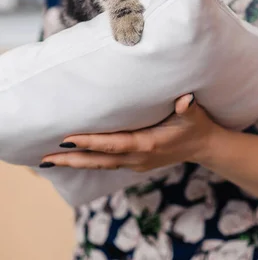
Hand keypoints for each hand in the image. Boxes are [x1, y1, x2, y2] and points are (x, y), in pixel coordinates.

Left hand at [39, 94, 221, 170]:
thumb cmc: (196, 125)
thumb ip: (188, 107)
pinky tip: (73, 158)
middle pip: (100, 160)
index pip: (114, 144)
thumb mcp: (194, 114)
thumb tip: (185, 101)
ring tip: (50, 161)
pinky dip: (88, 162)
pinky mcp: (135, 163)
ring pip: (100, 164)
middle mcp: (138, 157)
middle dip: (72, 158)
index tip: (69, 138)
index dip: (91, 142)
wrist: (204, 146)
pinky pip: (107, 164)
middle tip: (46, 158)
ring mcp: (136, 163)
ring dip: (76, 162)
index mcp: (148, 144)